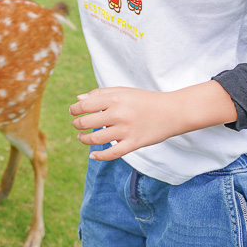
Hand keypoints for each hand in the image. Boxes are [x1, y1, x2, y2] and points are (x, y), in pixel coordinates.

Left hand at [69, 81, 237, 160]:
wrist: (172, 111)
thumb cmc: (144, 100)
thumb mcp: (123, 91)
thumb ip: (100, 94)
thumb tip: (78, 99)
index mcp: (115, 99)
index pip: (85, 105)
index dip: (75, 109)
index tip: (73, 111)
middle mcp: (119, 114)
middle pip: (87, 122)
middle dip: (77, 124)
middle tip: (77, 125)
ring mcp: (126, 130)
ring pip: (96, 139)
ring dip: (84, 139)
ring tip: (81, 137)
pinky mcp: (134, 144)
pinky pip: (112, 153)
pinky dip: (100, 156)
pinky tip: (93, 155)